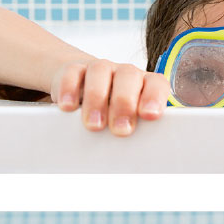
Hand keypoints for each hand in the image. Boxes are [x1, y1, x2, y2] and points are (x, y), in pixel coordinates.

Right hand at [50, 60, 170, 136]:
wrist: (84, 86)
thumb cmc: (114, 110)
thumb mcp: (130, 121)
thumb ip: (139, 132)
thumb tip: (143, 155)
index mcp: (144, 84)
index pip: (156, 84)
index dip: (154, 97)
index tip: (150, 115)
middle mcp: (124, 73)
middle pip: (128, 77)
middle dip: (124, 103)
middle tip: (120, 130)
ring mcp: (100, 69)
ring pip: (100, 72)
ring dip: (96, 99)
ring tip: (94, 125)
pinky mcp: (75, 69)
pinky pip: (72, 73)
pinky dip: (69, 89)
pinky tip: (68, 107)